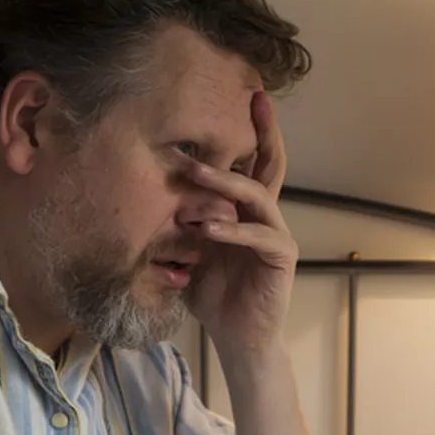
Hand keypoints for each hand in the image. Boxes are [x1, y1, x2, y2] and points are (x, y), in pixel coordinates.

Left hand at [181, 91, 295, 361]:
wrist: (237, 337)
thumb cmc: (213, 295)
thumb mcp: (188, 251)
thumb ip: (181, 222)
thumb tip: (154, 192)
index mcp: (245, 210)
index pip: (249, 162)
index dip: (247, 131)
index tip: (239, 97)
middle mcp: (265, 215)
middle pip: (270, 163)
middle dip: (262, 130)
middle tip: (252, 99)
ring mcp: (275, 234)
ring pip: (256, 196)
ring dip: (224, 183)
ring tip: (195, 172)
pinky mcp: (280, 258)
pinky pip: (258, 237)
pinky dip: (232, 232)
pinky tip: (207, 230)